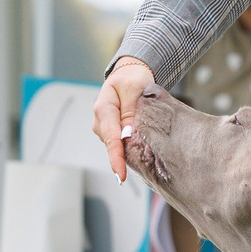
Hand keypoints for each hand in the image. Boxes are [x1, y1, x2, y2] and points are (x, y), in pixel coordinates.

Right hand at [94, 57, 156, 181]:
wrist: (128, 75)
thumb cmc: (131, 80)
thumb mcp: (134, 89)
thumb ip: (131, 111)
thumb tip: (128, 134)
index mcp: (103, 109)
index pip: (111, 137)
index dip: (116, 158)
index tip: (120, 176)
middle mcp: (100, 122)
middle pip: (114, 146)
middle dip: (128, 156)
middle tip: (150, 163)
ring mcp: (105, 129)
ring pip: (118, 146)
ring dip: (131, 151)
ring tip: (149, 151)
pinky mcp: (112, 133)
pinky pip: (122, 144)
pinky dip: (132, 148)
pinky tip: (143, 149)